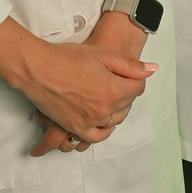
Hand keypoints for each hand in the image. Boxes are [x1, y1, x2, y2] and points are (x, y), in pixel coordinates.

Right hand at [18, 36, 155, 147]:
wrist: (39, 69)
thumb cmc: (68, 58)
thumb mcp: (103, 55)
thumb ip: (130, 66)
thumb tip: (152, 70)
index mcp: (113, 90)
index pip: (138, 89)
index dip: (136, 79)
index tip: (129, 74)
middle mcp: (104, 110)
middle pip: (127, 105)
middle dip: (126, 93)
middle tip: (118, 81)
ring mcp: (90, 122)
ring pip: (114, 121)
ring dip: (117, 110)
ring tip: (110, 97)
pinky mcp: (76, 128)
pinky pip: (96, 137)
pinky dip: (103, 130)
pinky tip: (103, 119)